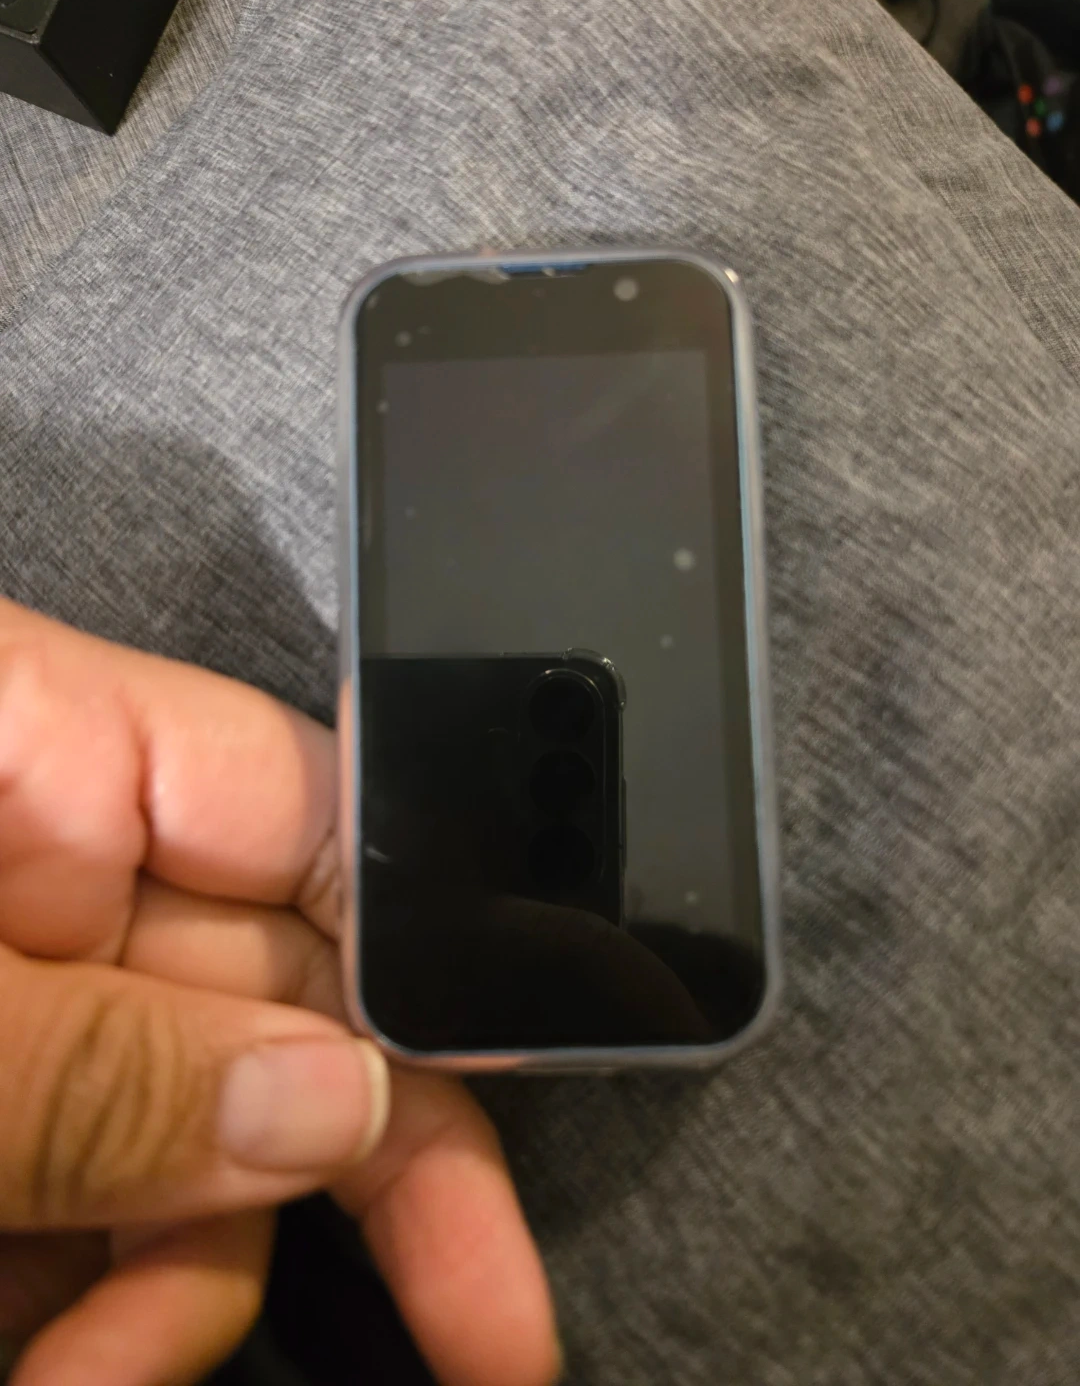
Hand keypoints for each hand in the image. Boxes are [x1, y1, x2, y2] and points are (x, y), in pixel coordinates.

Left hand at [0, 600, 558, 1385]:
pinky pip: (82, 1178)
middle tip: (481, 1326)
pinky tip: (67, 1356)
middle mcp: (45, 848)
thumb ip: (108, 1065)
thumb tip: (337, 1109)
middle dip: (350, 1171)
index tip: (512, 1100)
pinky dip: (93, 1286)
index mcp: (40, 743)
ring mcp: (11, 971)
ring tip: (111, 1379)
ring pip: (183, 1120)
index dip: (435, 953)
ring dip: (189, 1277)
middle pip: (278, 996)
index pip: (315, 811)